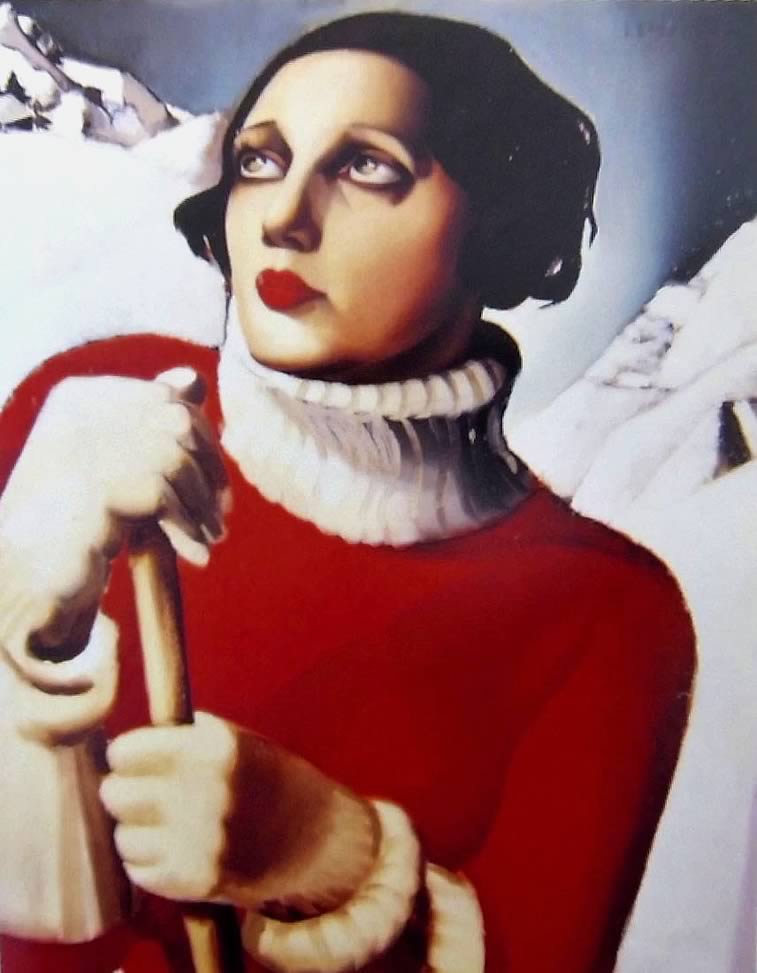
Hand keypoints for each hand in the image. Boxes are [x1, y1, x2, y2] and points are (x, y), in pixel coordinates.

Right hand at [0, 367, 226, 666]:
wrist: (25, 578)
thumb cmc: (69, 522)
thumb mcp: (111, 462)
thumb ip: (148, 420)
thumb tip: (195, 378)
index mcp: (80, 397)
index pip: (166, 398)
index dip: (201, 441)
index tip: (214, 481)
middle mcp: (82, 411)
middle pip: (179, 424)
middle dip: (210, 471)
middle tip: (220, 513)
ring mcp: (87, 447)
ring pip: (178, 462)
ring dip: (202, 506)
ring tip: (211, 536)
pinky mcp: (98, 486)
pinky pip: (166, 500)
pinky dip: (187, 529)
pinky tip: (194, 553)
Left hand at [100, 713, 378, 908]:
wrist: (317, 839)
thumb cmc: (269, 782)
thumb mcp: (235, 742)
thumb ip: (183, 740)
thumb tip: (122, 748)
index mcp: (212, 748)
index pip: (125, 750)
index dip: (128, 756)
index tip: (137, 762)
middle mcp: (202, 791)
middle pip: (114, 793)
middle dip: (125, 793)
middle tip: (145, 795)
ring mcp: (196, 840)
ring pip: (123, 835)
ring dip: (137, 830)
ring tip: (166, 826)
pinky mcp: (193, 881)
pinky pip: (138, 869)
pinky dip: (149, 862)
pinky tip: (176, 850)